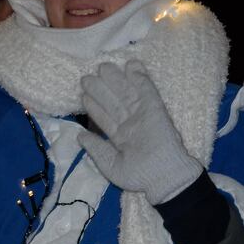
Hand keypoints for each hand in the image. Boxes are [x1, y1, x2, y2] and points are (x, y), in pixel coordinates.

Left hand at [78, 59, 202, 204]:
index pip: (105, 118)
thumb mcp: (111, 166)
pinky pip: (148, 92)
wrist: (164, 177)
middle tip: (87, 76)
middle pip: (114, 103)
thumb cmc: (140, 176)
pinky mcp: (156, 111)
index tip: (83, 94)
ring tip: (103, 67)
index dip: (94, 106)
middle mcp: (131, 124)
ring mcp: (143, 116)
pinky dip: (141, 78)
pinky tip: (132, 65)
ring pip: (127, 94)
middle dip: (101, 89)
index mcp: (121, 138)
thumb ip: (96, 149)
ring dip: (116, 80)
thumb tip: (80, 136)